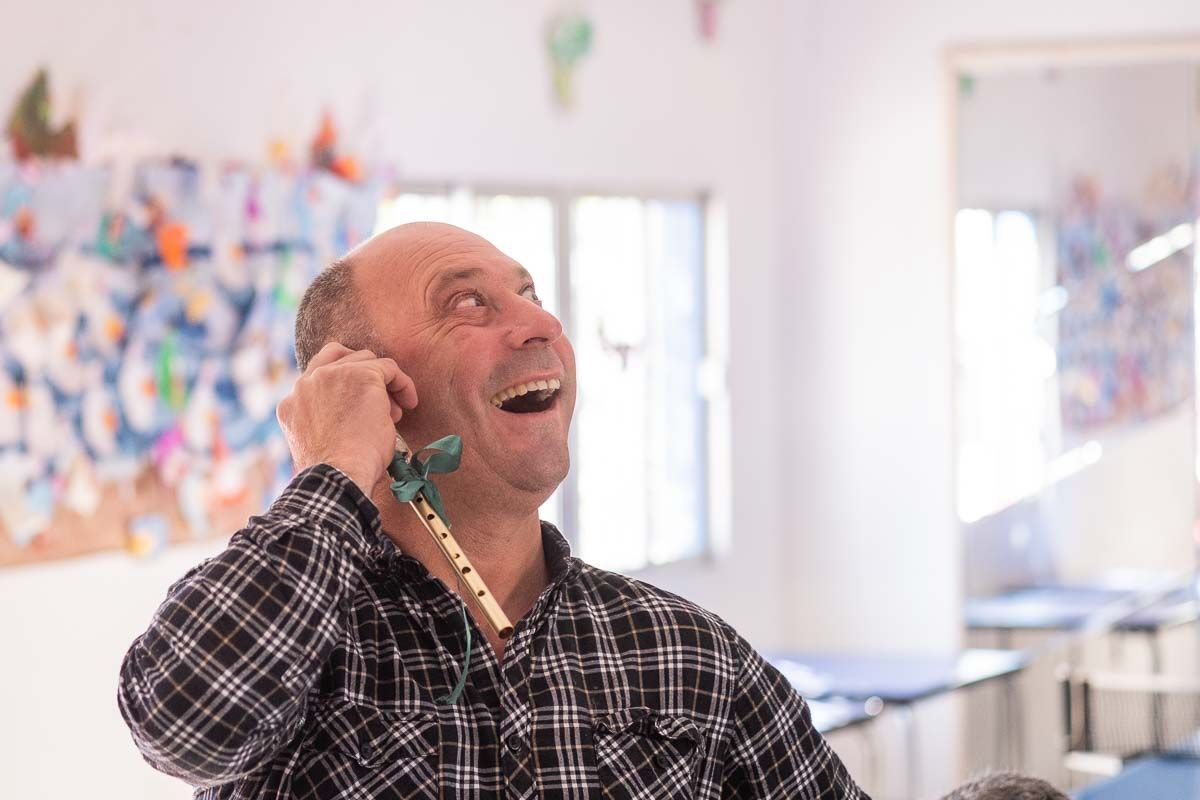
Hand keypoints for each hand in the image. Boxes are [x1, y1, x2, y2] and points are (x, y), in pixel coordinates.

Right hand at [277, 343, 417, 494]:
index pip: (317, 377)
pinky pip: (388, 367)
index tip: (360, 404)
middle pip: (340, 358)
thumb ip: (327, 421)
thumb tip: (357, 416)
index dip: (343, 386)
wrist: (338, 476)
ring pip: (366, 361)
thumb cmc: (335, 474)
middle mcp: (306, 384)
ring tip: (394, 413)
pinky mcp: (361, 375)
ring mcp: (331, 375)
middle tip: (380, 405)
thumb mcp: (320, 445)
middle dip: (363, 378)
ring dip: (382, 384)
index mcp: (291, 404)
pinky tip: (409, 403)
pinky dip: (402, 384)